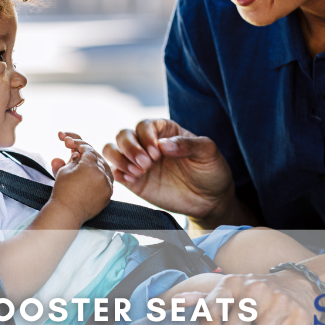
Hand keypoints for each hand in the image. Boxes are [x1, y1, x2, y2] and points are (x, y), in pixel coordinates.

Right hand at [49, 132, 113, 223]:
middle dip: (88, 155)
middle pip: (98, 158)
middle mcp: (102, 174)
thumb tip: (78, 155)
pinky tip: (93, 176)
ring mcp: (107, 185)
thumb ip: (73, 159)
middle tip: (79, 154)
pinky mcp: (108, 195)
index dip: (80, 146)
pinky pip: (108, 181)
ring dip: (96, 164)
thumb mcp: (65, 170)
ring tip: (85, 165)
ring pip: (105, 168)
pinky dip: (101, 176)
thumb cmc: (62, 192)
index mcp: (91, 166)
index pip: (88, 150)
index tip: (74, 145)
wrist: (66, 213)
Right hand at [103, 119, 236, 225]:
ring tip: (138, 171)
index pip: (144, 124)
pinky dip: (117, 173)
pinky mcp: (134, 181)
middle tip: (147, 164)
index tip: (158, 152)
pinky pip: (115, 172)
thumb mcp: (208, 152)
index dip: (146, 136)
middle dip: (130, 147)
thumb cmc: (211, 171)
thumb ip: (187, 145)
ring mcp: (139, 162)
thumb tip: (163, 144)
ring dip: (120, 158)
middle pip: (123, 135)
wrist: (210, 200)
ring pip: (113, 149)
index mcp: (165, 131)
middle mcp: (148, 144)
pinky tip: (132, 179)